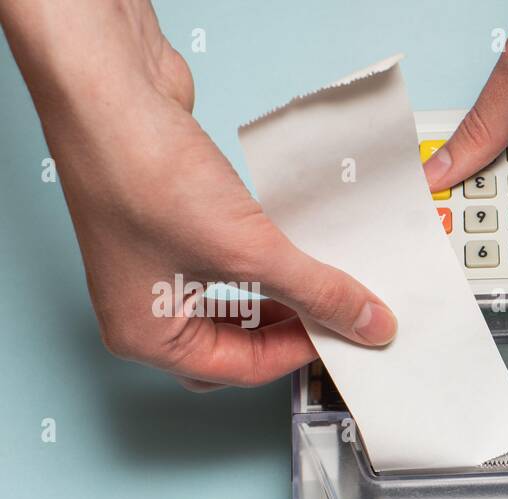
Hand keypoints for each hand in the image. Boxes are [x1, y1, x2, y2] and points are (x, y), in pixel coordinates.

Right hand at [1, 0, 396, 389]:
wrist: (107, 87)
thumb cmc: (140, 172)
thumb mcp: (248, 250)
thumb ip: (316, 291)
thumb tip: (367, 323)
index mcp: (146, 336)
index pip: (244, 370)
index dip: (301, 352)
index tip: (348, 332)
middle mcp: (144, 307)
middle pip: (237, 345)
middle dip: (289, 331)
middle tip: (338, 316)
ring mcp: (155, 264)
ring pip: (236, 303)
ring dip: (281, 295)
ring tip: (324, 283)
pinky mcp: (171, 224)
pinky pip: (230, 260)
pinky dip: (267, 260)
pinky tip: (297, 247)